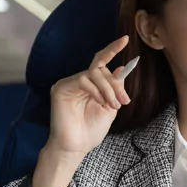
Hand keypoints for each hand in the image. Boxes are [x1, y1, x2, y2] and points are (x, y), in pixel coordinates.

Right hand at [46, 35, 132, 157]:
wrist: (76, 146)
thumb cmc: (91, 130)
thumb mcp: (110, 108)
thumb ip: (115, 89)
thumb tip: (121, 68)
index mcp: (91, 85)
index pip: (101, 62)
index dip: (112, 49)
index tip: (126, 39)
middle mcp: (79, 81)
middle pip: (101, 69)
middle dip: (115, 84)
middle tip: (123, 101)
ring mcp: (68, 83)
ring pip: (94, 74)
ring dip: (108, 89)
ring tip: (112, 105)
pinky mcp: (60, 88)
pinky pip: (83, 80)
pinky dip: (96, 91)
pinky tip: (100, 103)